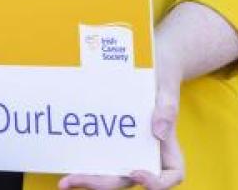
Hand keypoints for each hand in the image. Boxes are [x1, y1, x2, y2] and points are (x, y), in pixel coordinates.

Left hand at [58, 59, 184, 189]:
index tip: (136, 173)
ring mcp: (129, 148)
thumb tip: (157, 132)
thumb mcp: (166, 82)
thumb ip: (167, 106)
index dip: (157, 183)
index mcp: (169, 145)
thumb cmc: (161, 72)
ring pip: (112, 173)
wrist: (148, 60)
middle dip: (104, 183)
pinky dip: (85, 163)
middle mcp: (148, 152)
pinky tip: (66, 164)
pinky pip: (100, 157)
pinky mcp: (111, 140)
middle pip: (131, 178)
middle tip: (76, 180)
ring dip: (90, 180)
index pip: (172, 175)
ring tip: (65, 181)